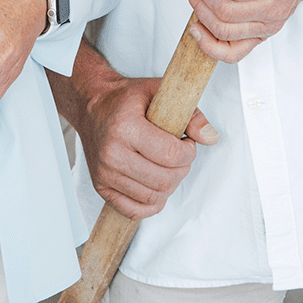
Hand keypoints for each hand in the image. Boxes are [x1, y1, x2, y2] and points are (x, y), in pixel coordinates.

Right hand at [77, 72, 217, 220]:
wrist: (92, 108)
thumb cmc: (127, 99)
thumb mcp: (159, 92)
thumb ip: (190, 114)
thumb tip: (211, 137)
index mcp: (125, 127)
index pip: (170, 154)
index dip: (188, 152)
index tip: (188, 143)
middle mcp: (112, 153)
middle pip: (164, 180)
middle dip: (182, 169)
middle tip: (180, 155)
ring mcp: (104, 173)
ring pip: (152, 197)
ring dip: (169, 185)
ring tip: (168, 167)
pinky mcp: (101, 187)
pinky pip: (134, 210)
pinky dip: (152, 203)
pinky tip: (156, 185)